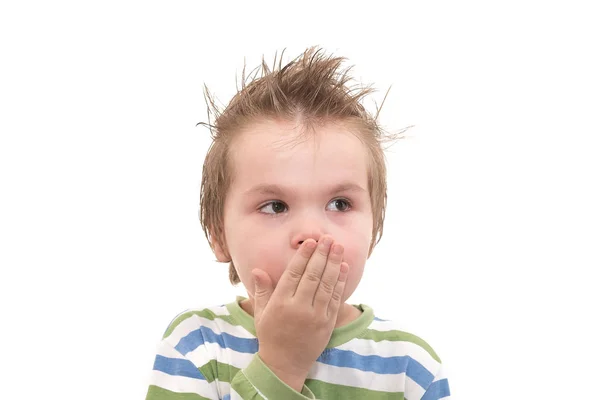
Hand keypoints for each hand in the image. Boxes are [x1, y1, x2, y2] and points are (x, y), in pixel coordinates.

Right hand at [251, 235, 348, 390]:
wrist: (285, 364)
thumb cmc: (271, 335)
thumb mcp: (261, 313)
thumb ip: (261, 290)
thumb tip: (257, 269)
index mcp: (281, 303)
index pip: (294, 273)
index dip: (304, 256)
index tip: (311, 242)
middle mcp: (299, 308)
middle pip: (313, 275)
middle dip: (322, 254)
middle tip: (328, 238)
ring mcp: (315, 316)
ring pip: (327, 284)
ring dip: (334, 264)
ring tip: (338, 247)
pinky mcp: (327, 323)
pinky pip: (335, 298)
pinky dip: (340, 282)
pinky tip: (343, 268)